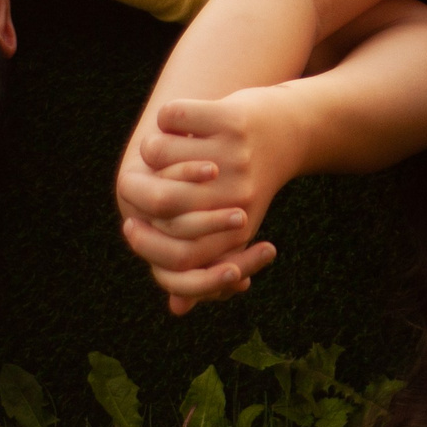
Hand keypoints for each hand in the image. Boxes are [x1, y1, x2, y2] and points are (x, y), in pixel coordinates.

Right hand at [115, 90, 300, 314]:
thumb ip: (204, 265)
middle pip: (165, 204)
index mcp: (238, 226)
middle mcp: (239, 195)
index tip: (133, 226)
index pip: (181, 255)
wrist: (294, 130)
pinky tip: (166, 121)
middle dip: (144, 192)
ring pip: (163, 152)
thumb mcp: (236, 229)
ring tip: (152, 149)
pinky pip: (179, 115)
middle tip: (134, 183)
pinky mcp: (233, 117)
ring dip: (153, 150)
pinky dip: (167, 117)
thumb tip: (177, 311)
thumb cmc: (255, 183)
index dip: (148, 242)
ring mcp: (237, 155)